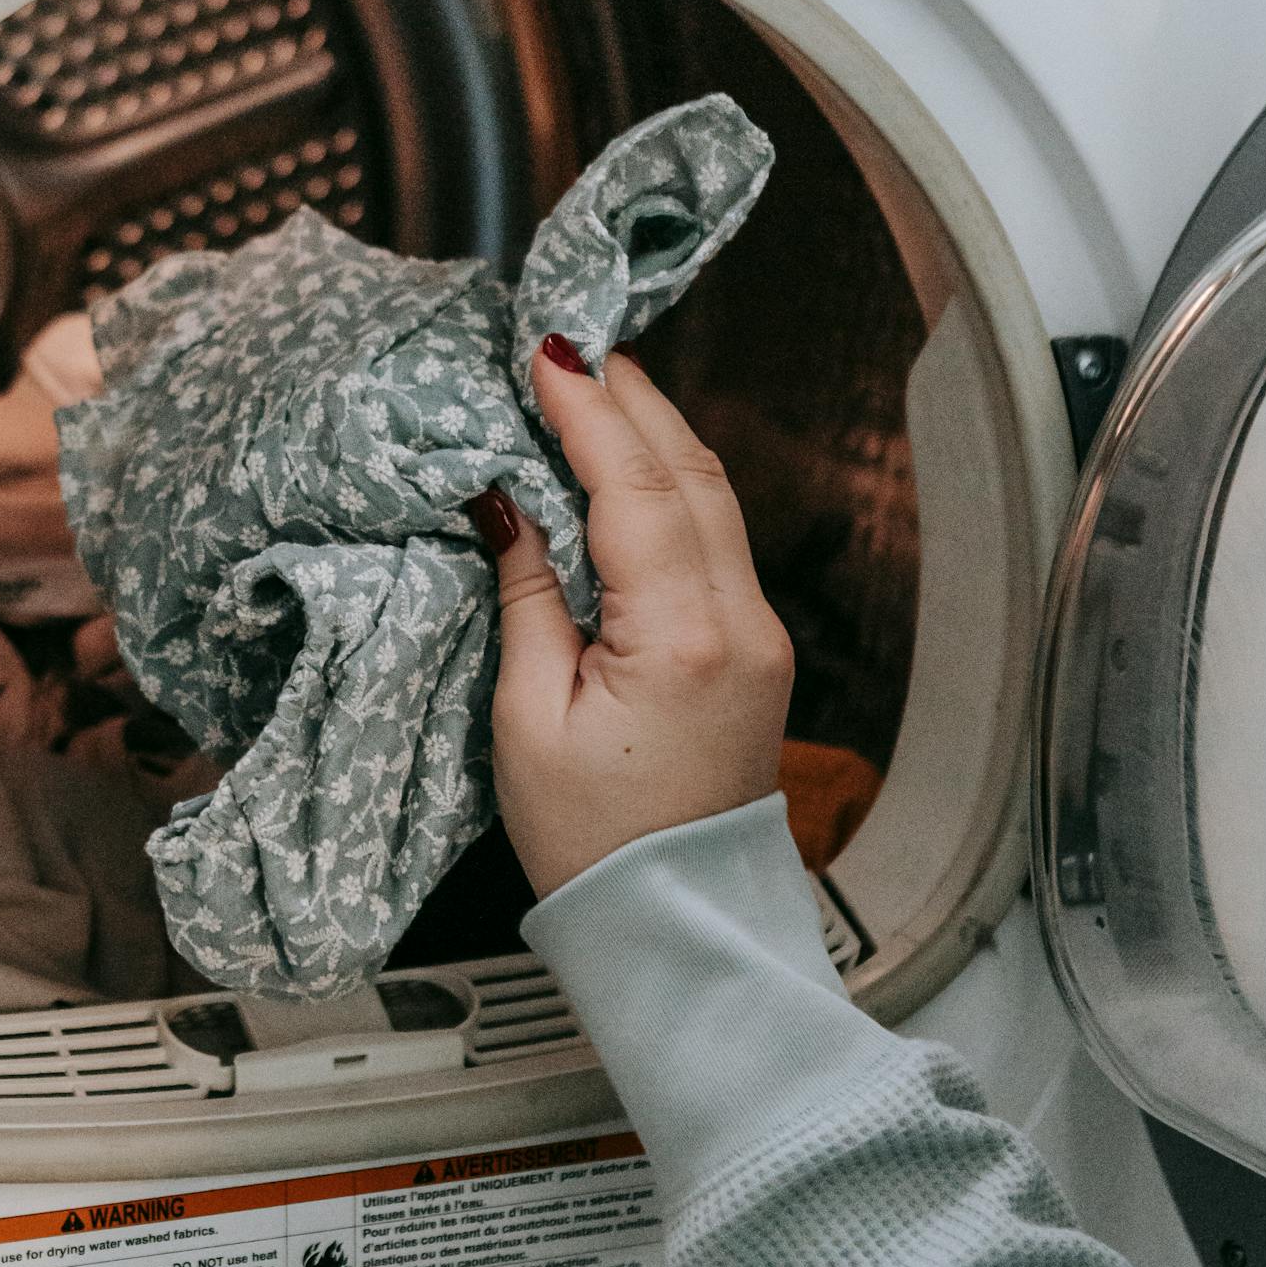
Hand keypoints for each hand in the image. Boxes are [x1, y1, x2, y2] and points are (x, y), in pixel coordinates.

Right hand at [470, 340, 792, 901]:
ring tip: (598, 384)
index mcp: (679, 640)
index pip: (635, 489)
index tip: (546, 354)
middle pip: (691, 472)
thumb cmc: (593, 843)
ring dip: (656, 433)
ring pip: (714, 497)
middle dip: (631, 399)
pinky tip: (631, 463)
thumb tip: (506, 502)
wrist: (675, 922)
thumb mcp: (527, 720)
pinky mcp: (756, 648)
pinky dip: (673, 484)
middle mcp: (738, 625)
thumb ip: (526, 598)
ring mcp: (759, 634)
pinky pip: (718, 537)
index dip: (589, 412)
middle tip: (572, 344)